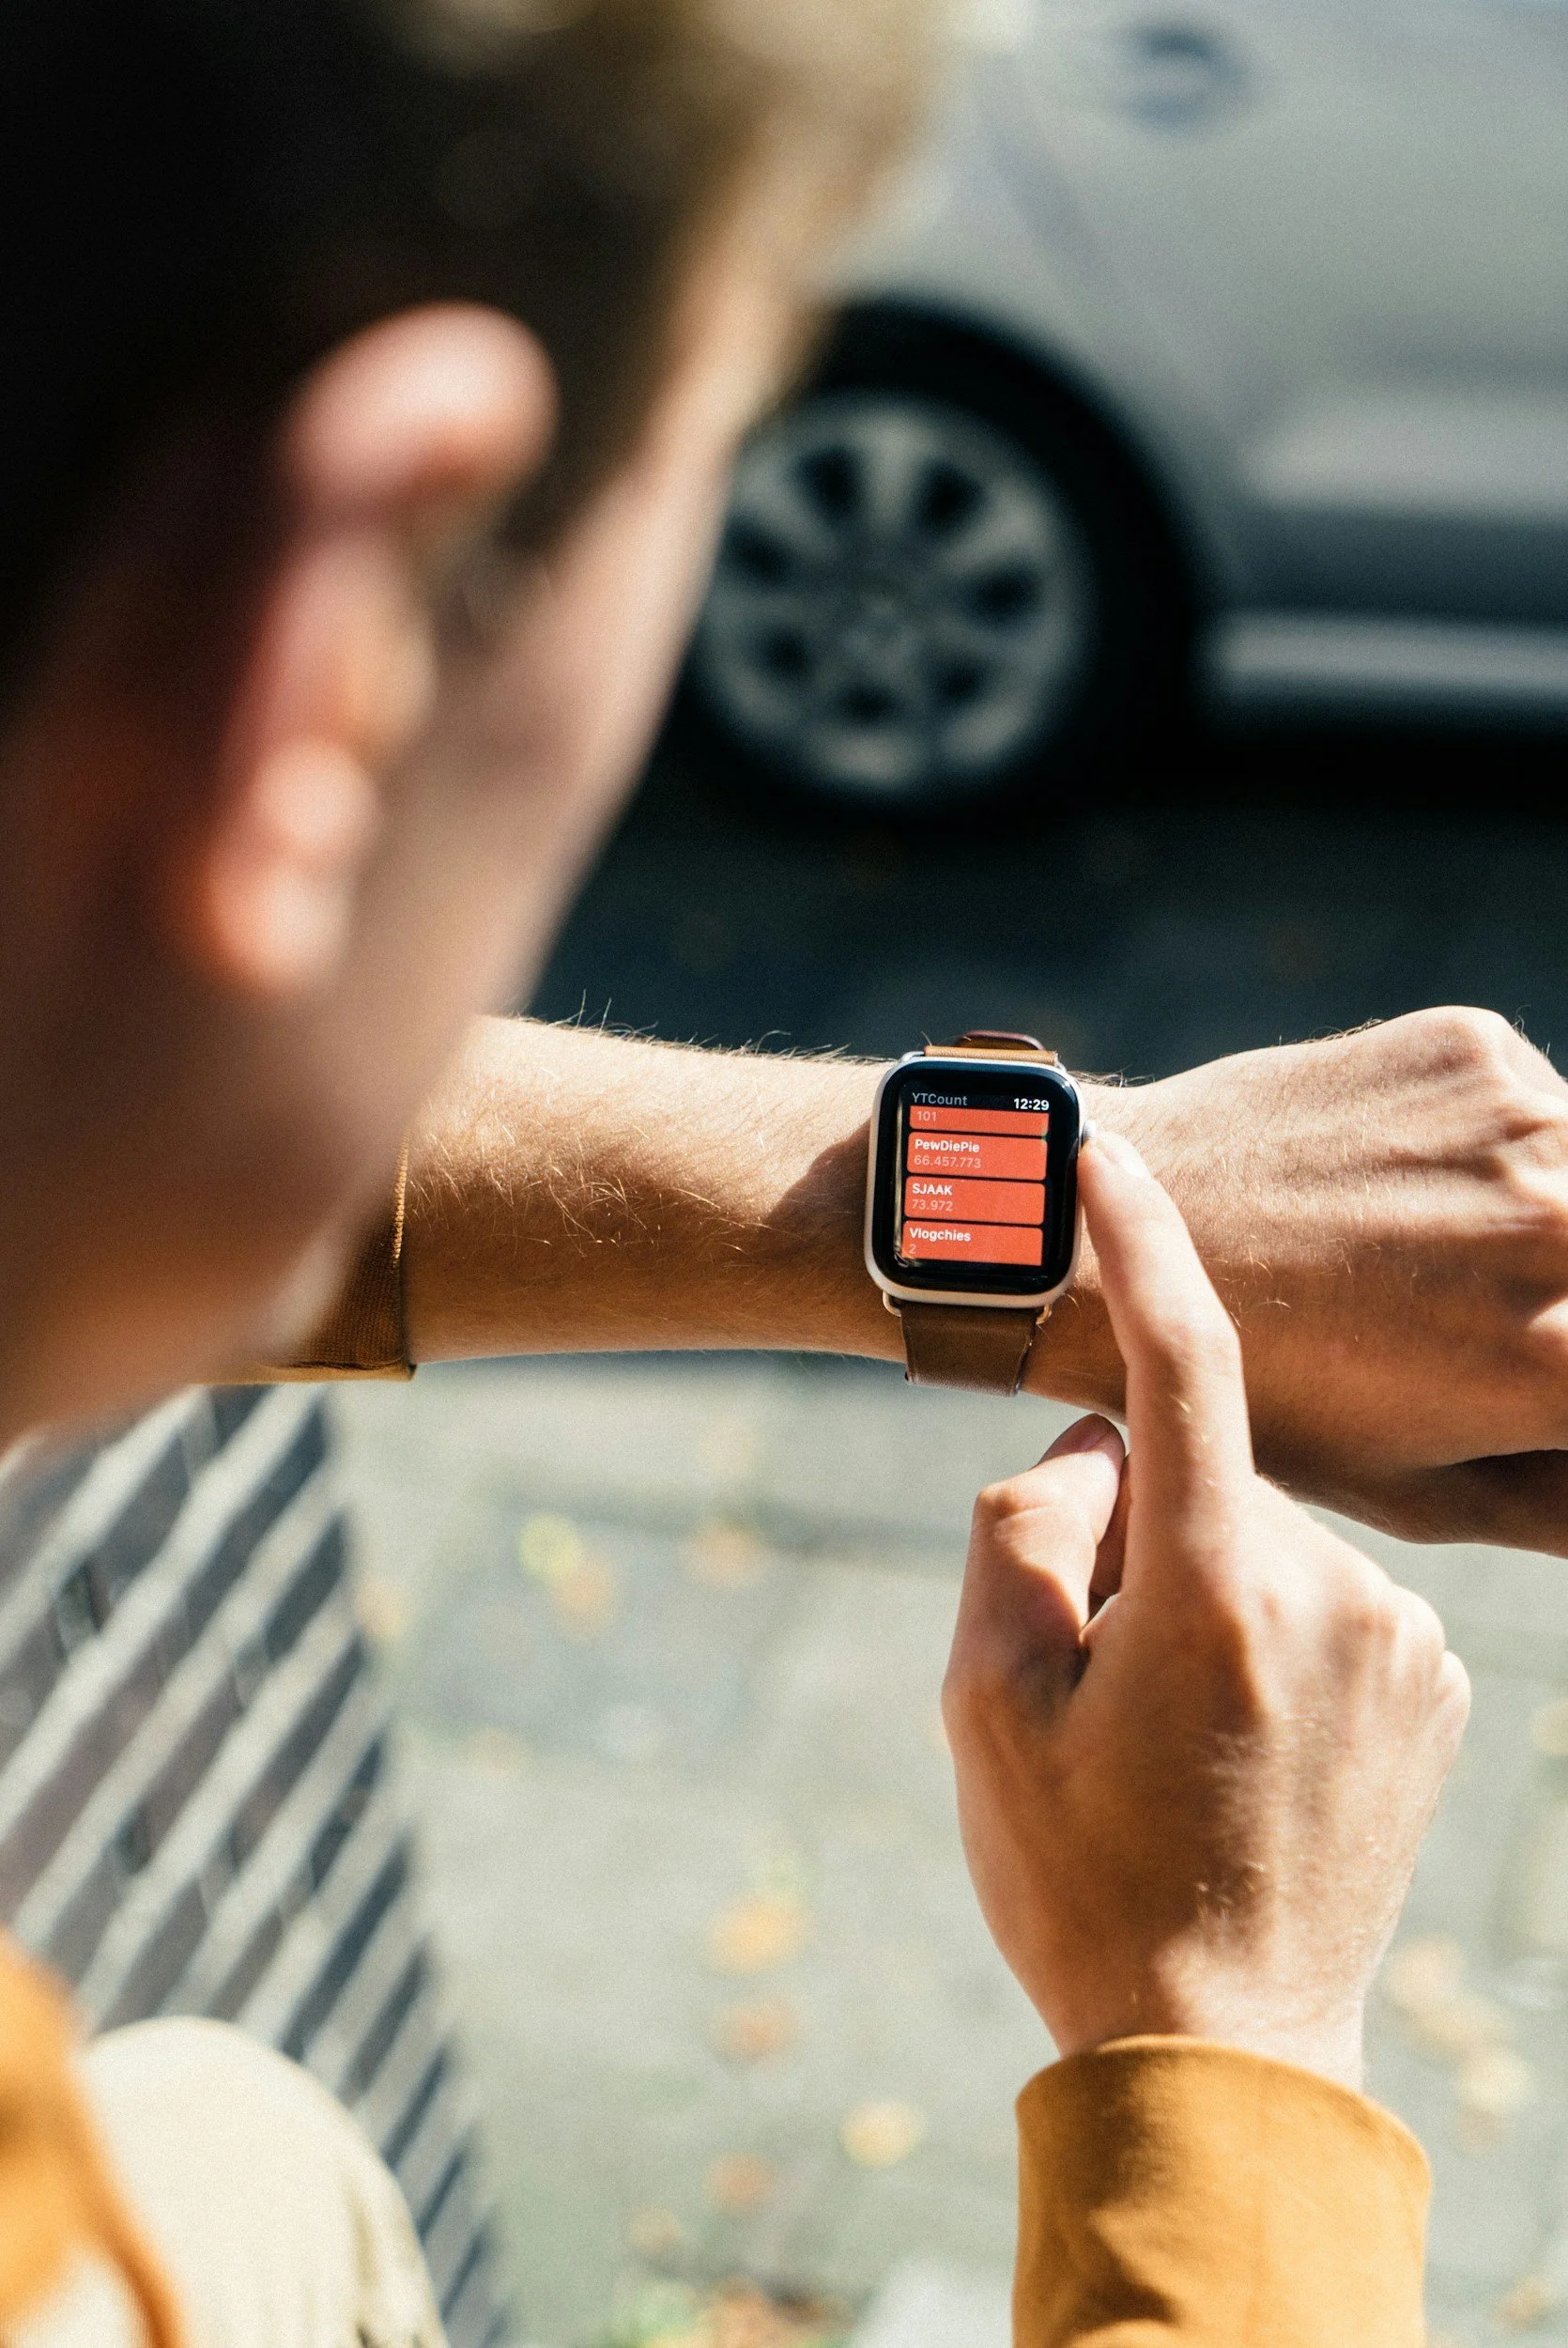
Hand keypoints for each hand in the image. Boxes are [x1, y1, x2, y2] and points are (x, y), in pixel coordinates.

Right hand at [946, 1132, 1470, 2089]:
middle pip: (1198, 1478)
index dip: (1140, 1242)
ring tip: (1164, 1740)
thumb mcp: (982, 1703)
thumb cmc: (1078, 1878)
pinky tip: (1234, 1748)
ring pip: (1260, 1539)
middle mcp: (1338, 1593)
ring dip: (1197, 1590)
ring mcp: (1405, 1644)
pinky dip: (1264, 1634)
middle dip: (1127, 1530)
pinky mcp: (1438, 1687)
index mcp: (1217, 1587)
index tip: (1102, 1152)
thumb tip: (1096, 1453)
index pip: (1184, 1362)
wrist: (1222, 2054)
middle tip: (1082, 1677)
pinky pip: (1323, 1601)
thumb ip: (1023, 1528)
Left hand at [1055, 1006, 1567, 1551]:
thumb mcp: (1422, 1492)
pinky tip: (1402, 1181)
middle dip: (1556, 1296)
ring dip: (1547, 1209)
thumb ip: (1559, 1501)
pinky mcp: (1476, 1047)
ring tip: (1432, 1254)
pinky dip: (1500, 1143)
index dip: (1556, 1374)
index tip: (1519, 1367)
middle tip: (1473, 1313)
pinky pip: (1535, 1098)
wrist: (1103, 1243)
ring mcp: (1524, 1122)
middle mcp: (1565, 1228)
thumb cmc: (1263, 1396)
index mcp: (1562, 1363)